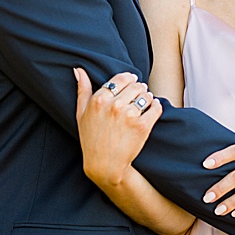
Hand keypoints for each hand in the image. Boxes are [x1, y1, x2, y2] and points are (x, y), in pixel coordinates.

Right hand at [73, 68, 161, 185]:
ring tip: (143, 104)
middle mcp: (114, 105)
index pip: (121, 78)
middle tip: (137, 95)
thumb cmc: (91, 139)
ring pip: (146, 95)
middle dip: (138, 88)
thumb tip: (79, 70)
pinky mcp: (143, 126)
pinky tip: (150, 110)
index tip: (131, 82)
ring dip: (147, 98)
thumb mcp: (81, 114)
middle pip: (135, 85)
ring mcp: (129, 115)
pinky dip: (155, 107)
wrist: (104, 165)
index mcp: (99, 99)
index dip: (128, 79)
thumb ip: (82, 90)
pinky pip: (156, 107)